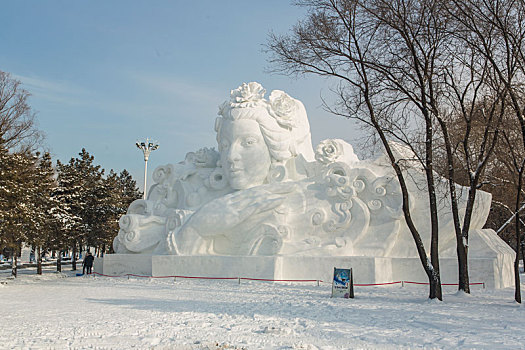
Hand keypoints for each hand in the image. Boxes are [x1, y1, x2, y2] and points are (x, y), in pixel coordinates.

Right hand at [181, 183, 295, 237]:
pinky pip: (255, 206)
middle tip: (293, 185)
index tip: (281, 188)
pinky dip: (268, 202)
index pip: (255, 193)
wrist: (193, 229)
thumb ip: (236, 217)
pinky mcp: (236, 214)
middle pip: (261, 191)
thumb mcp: (224, 220)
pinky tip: (279, 200)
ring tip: (291, 189)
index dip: (269, 189)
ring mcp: (236, 206)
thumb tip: (252, 215)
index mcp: (233, 201)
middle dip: (278, 187)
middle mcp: (237, 200)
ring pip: (261, 196)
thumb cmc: (206, 227)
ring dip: (277, 192)